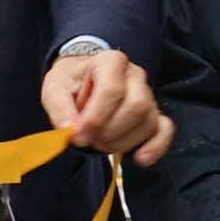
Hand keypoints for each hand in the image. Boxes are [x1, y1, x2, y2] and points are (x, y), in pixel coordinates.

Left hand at [44, 45, 167, 167]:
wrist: (82, 80)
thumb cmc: (70, 83)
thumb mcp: (55, 89)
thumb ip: (60, 108)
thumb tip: (70, 131)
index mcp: (111, 61)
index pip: (112, 90)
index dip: (95, 118)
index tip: (78, 136)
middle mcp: (135, 75)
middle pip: (136, 106)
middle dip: (110, 131)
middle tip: (89, 140)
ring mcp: (148, 94)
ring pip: (148, 121)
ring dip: (122, 142)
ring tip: (101, 144)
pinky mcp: (154, 114)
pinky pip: (165, 130)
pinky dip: (155, 147)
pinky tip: (140, 159)